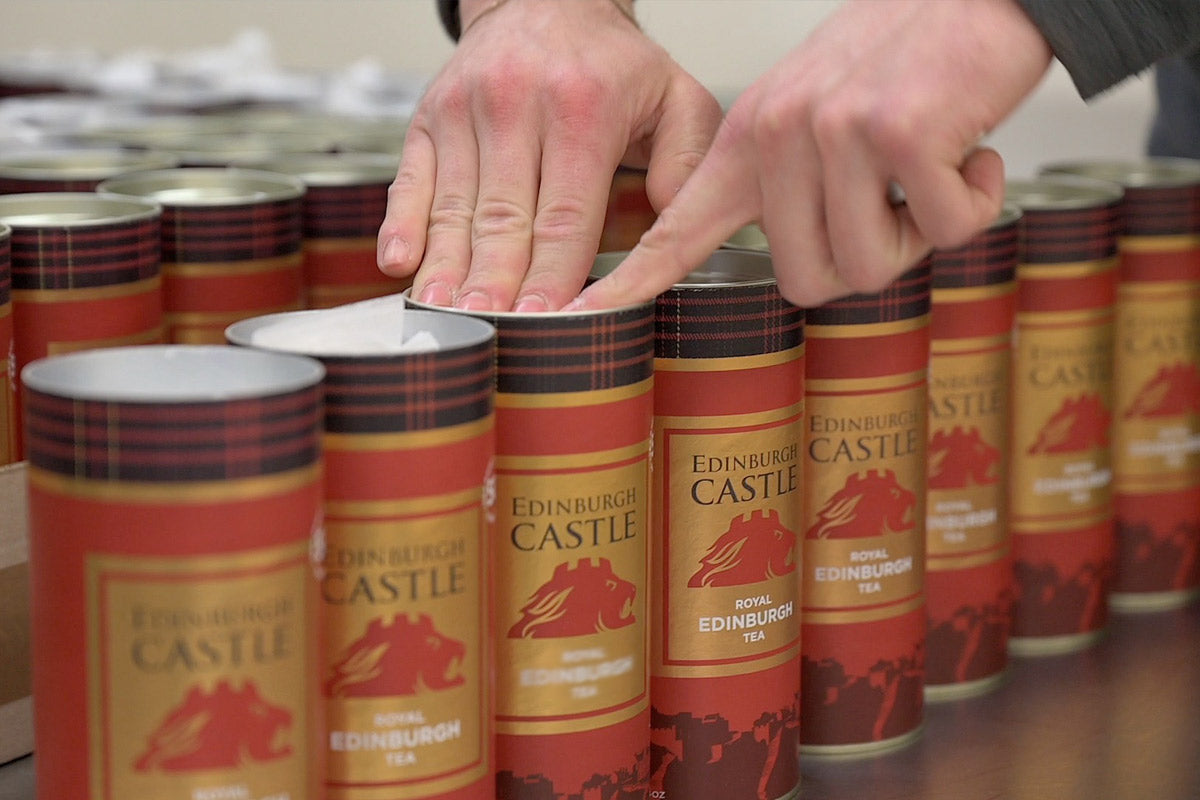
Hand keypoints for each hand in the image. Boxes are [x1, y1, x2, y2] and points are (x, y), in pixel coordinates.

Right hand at [377, 0, 722, 311]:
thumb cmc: (610, 64)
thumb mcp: (675, 96)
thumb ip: (688, 161)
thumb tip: (680, 227)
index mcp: (581, 108)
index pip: (566, 214)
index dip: (553, 275)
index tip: (545, 321)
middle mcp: (515, 105)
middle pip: (503, 218)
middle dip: (495, 283)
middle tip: (488, 330)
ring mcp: (464, 111)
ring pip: (453, 207)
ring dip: (447, 267)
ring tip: (442, 313)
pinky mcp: (429, 116)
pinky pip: (410, 179)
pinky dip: (400, 224)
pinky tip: (398, 263)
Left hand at [571, 0, 1052, 309]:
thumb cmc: (901, 64)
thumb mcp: (815, 120)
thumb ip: (788, 190)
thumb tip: (805, 268)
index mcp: (748, 141)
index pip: (678, 226)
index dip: (633, 279)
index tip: (584, 314)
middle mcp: (777, 137)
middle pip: (804, 280)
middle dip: (865, 258)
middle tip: (898, 203)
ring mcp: (832, 134)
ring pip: (868, 266)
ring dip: (921, 233)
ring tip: (930, 168)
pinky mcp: (897, 133)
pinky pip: (943, 228)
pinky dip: (975, 202)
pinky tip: (970, 153)